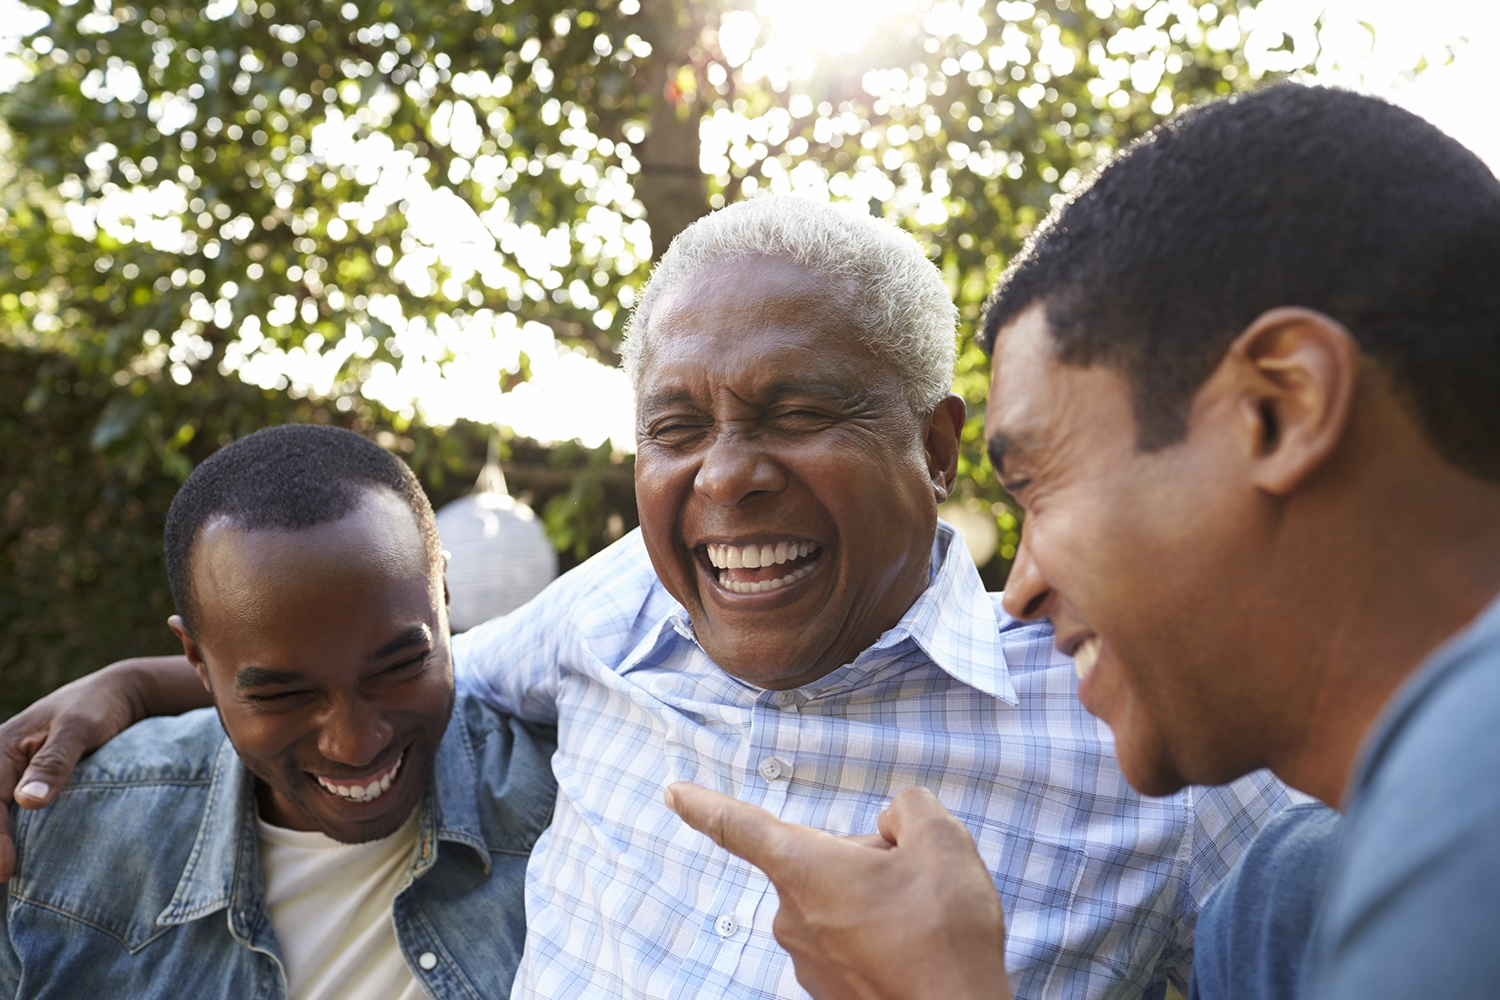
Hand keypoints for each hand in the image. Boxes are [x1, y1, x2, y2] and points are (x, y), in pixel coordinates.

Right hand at [1, 655, 203, 880]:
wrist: (118, 695)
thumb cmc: (98, 706)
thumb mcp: (80, 728)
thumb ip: (56, 760)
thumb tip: (28, 801)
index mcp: (0, 747)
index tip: (6, 869)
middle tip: (2, 879)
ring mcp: (8, 776)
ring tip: (5, 875)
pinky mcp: (24, 785)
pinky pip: (7, 812)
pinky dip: (8, 834)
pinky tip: (14, 860)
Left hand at [665, 783, 1011, 999]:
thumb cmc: (944, 939)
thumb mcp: (941, 842)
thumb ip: (909, 807)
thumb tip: (895, 819)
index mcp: (804, 869)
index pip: (738, 826)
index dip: (704, 804)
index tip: (674, 793)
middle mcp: (792, 917)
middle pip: (821, 860)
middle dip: (865, 859)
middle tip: (914, 881)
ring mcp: (808, 961)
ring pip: (839, 902)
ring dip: (876, 900)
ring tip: (921, 925)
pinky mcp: (829, 992)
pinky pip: (850, 942)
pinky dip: (881, 938)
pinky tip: (914, 949)